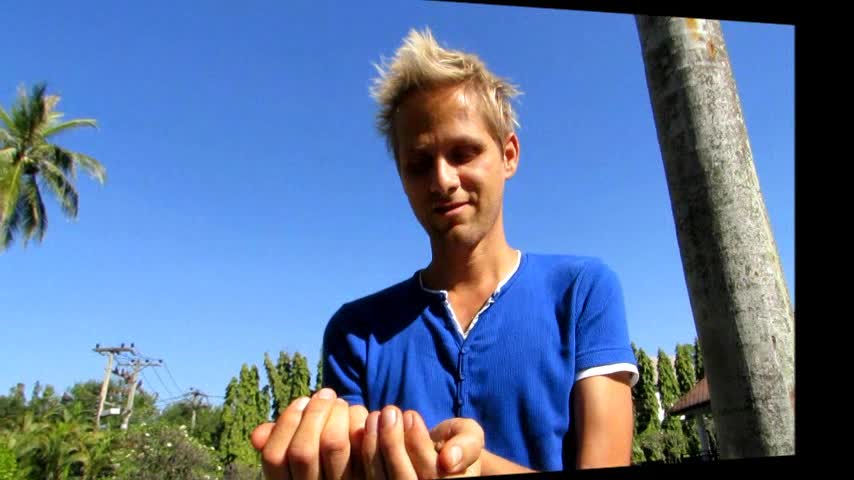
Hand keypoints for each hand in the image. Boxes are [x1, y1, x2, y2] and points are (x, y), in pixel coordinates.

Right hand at [251, 388, 368, 479]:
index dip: (287, 423)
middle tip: (327, 394)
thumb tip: (257, 433)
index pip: (273, 456)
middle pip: (302, 450)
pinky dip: (362, 421)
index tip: (303, 400)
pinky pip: (365, 443)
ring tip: (343, 404)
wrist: (380, 474)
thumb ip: (280, 444)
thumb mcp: (301, 460)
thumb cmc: (330, 462)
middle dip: (313, 413)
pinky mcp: (369, 477)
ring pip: (333, 443)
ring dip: (338, 413)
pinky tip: (364, 414)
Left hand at [361, 406, 483, 479]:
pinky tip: (367, 428)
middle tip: (390, 411)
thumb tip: (449, 460)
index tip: (411, 414)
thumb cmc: (455, 442)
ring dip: (374, 444)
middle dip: (393, 443)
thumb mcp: (470, 437)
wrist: (438, 455)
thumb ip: (468, 444)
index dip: (419, 445)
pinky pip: (364, 478)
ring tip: (376, 416)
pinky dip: (363, 452)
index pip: (432, 475)